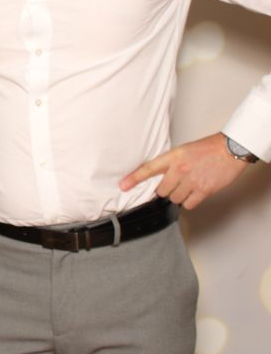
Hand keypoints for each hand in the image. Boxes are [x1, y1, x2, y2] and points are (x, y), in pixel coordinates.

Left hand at [119, 133, 248, 208]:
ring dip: (179, 196)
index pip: (148, 169)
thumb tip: (160, 177)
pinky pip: (189, 204)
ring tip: (188, 186)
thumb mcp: (183, 150)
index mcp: (172, 157)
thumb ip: (170, 163)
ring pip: (174, 198)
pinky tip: (195, 193)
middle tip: (176, 184)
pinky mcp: (204, 190)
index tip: (123, 186)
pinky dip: (190, 202)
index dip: (134, 179)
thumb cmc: (208, 149)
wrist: (230, 149)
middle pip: (161, 190)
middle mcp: (180, 169)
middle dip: (166, 190)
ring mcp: (191, 181)